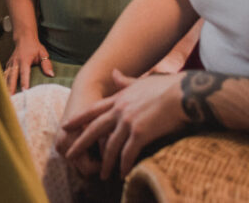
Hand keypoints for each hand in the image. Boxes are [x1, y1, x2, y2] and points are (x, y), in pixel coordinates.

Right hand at [3, 36, 54, 93]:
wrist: (24, 38)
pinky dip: (4, 83)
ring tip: (6, 98)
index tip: (24, 91)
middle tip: (11, 99)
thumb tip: (51, 75)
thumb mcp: (43, 53)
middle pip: (12, 77)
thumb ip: (46, 64)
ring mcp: (10, 64)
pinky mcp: (8, 66)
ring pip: (6, 77)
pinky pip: (5, 75)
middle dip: (11, 88)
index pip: (24, 73)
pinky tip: (4, 92)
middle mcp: (15, 62)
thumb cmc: (34, 47)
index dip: (24, 82)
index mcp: (24, 60)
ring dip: (6, 87)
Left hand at [59, 69, 186, 179]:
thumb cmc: (166, 87)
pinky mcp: (139, 133)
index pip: (93, 110)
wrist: (183, 92)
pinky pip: (127, 154)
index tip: (66, 126)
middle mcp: (119, 110)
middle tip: (70, 155)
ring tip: (103, 175)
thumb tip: (113, 72)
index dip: (78, 119)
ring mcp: (128, 121)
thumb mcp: (141, 81)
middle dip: (81, 143)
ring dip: (106, 163)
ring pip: (110, 146)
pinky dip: (123, 165)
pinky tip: (122, 174)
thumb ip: (125, 81)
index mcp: (119, 98)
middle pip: (94, 130)